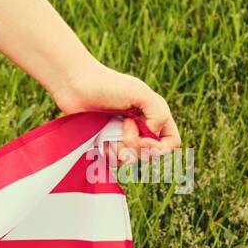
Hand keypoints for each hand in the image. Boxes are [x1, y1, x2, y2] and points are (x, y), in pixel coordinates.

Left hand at [48, 62, 181, 161]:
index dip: (162, 148)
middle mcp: (141, 128)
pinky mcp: (105, 143)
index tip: (146, 142)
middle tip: (123, 125)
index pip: (171, 142)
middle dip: (135, 145)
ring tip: (108, 131)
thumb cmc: (108, 85)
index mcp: (155, 115)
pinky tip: (100, 140)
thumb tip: (152, 137)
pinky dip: (107, 154)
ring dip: (119, 149)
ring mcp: (122, 137)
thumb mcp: (140, 94)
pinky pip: (112, 161)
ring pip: (130, 159)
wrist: (75, 86)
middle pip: (149, 154)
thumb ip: (158, 114)